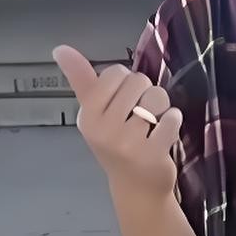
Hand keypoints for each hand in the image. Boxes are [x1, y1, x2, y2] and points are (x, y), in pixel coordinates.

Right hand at [53, 45, 181, 199]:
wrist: (136, 186)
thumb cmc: (117, 142)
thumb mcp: (96, 112)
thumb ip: (82, 79)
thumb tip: (61, 48)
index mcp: (87, 115)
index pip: (115, 72)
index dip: (127, 82)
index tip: (123, 102)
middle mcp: (102, 128)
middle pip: (138, 80)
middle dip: (146, 93)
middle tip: (140, 116)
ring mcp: (126, 142)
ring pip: (156, 96)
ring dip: (163, 106)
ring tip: (153, 124)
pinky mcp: (151, 153)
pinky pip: (172, 117)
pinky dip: (174, 121)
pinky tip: (163, 134)